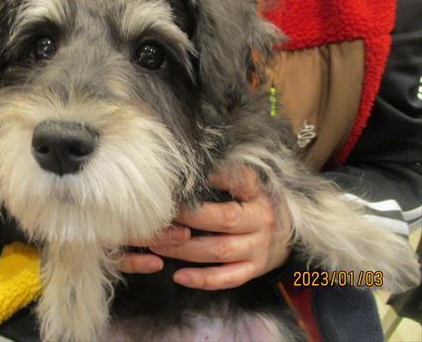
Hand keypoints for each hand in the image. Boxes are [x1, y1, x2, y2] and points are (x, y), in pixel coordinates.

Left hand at [118, 167, 290, 289]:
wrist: (288, 235)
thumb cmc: (256, 204)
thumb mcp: (248, 183)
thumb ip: (226, 174)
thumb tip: (192, 165)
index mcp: (258, 194)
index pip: (239, 181)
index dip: (214, 178)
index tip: (186, 178)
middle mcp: (261, 221)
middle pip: (223, 219)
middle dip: (189, 217)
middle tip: (159, 215)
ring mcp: (258, 248)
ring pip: (220, 250)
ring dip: (185, 249)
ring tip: (157, 243)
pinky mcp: (253, 270)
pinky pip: (227, 278)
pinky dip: (202, 279)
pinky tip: (178, 276)